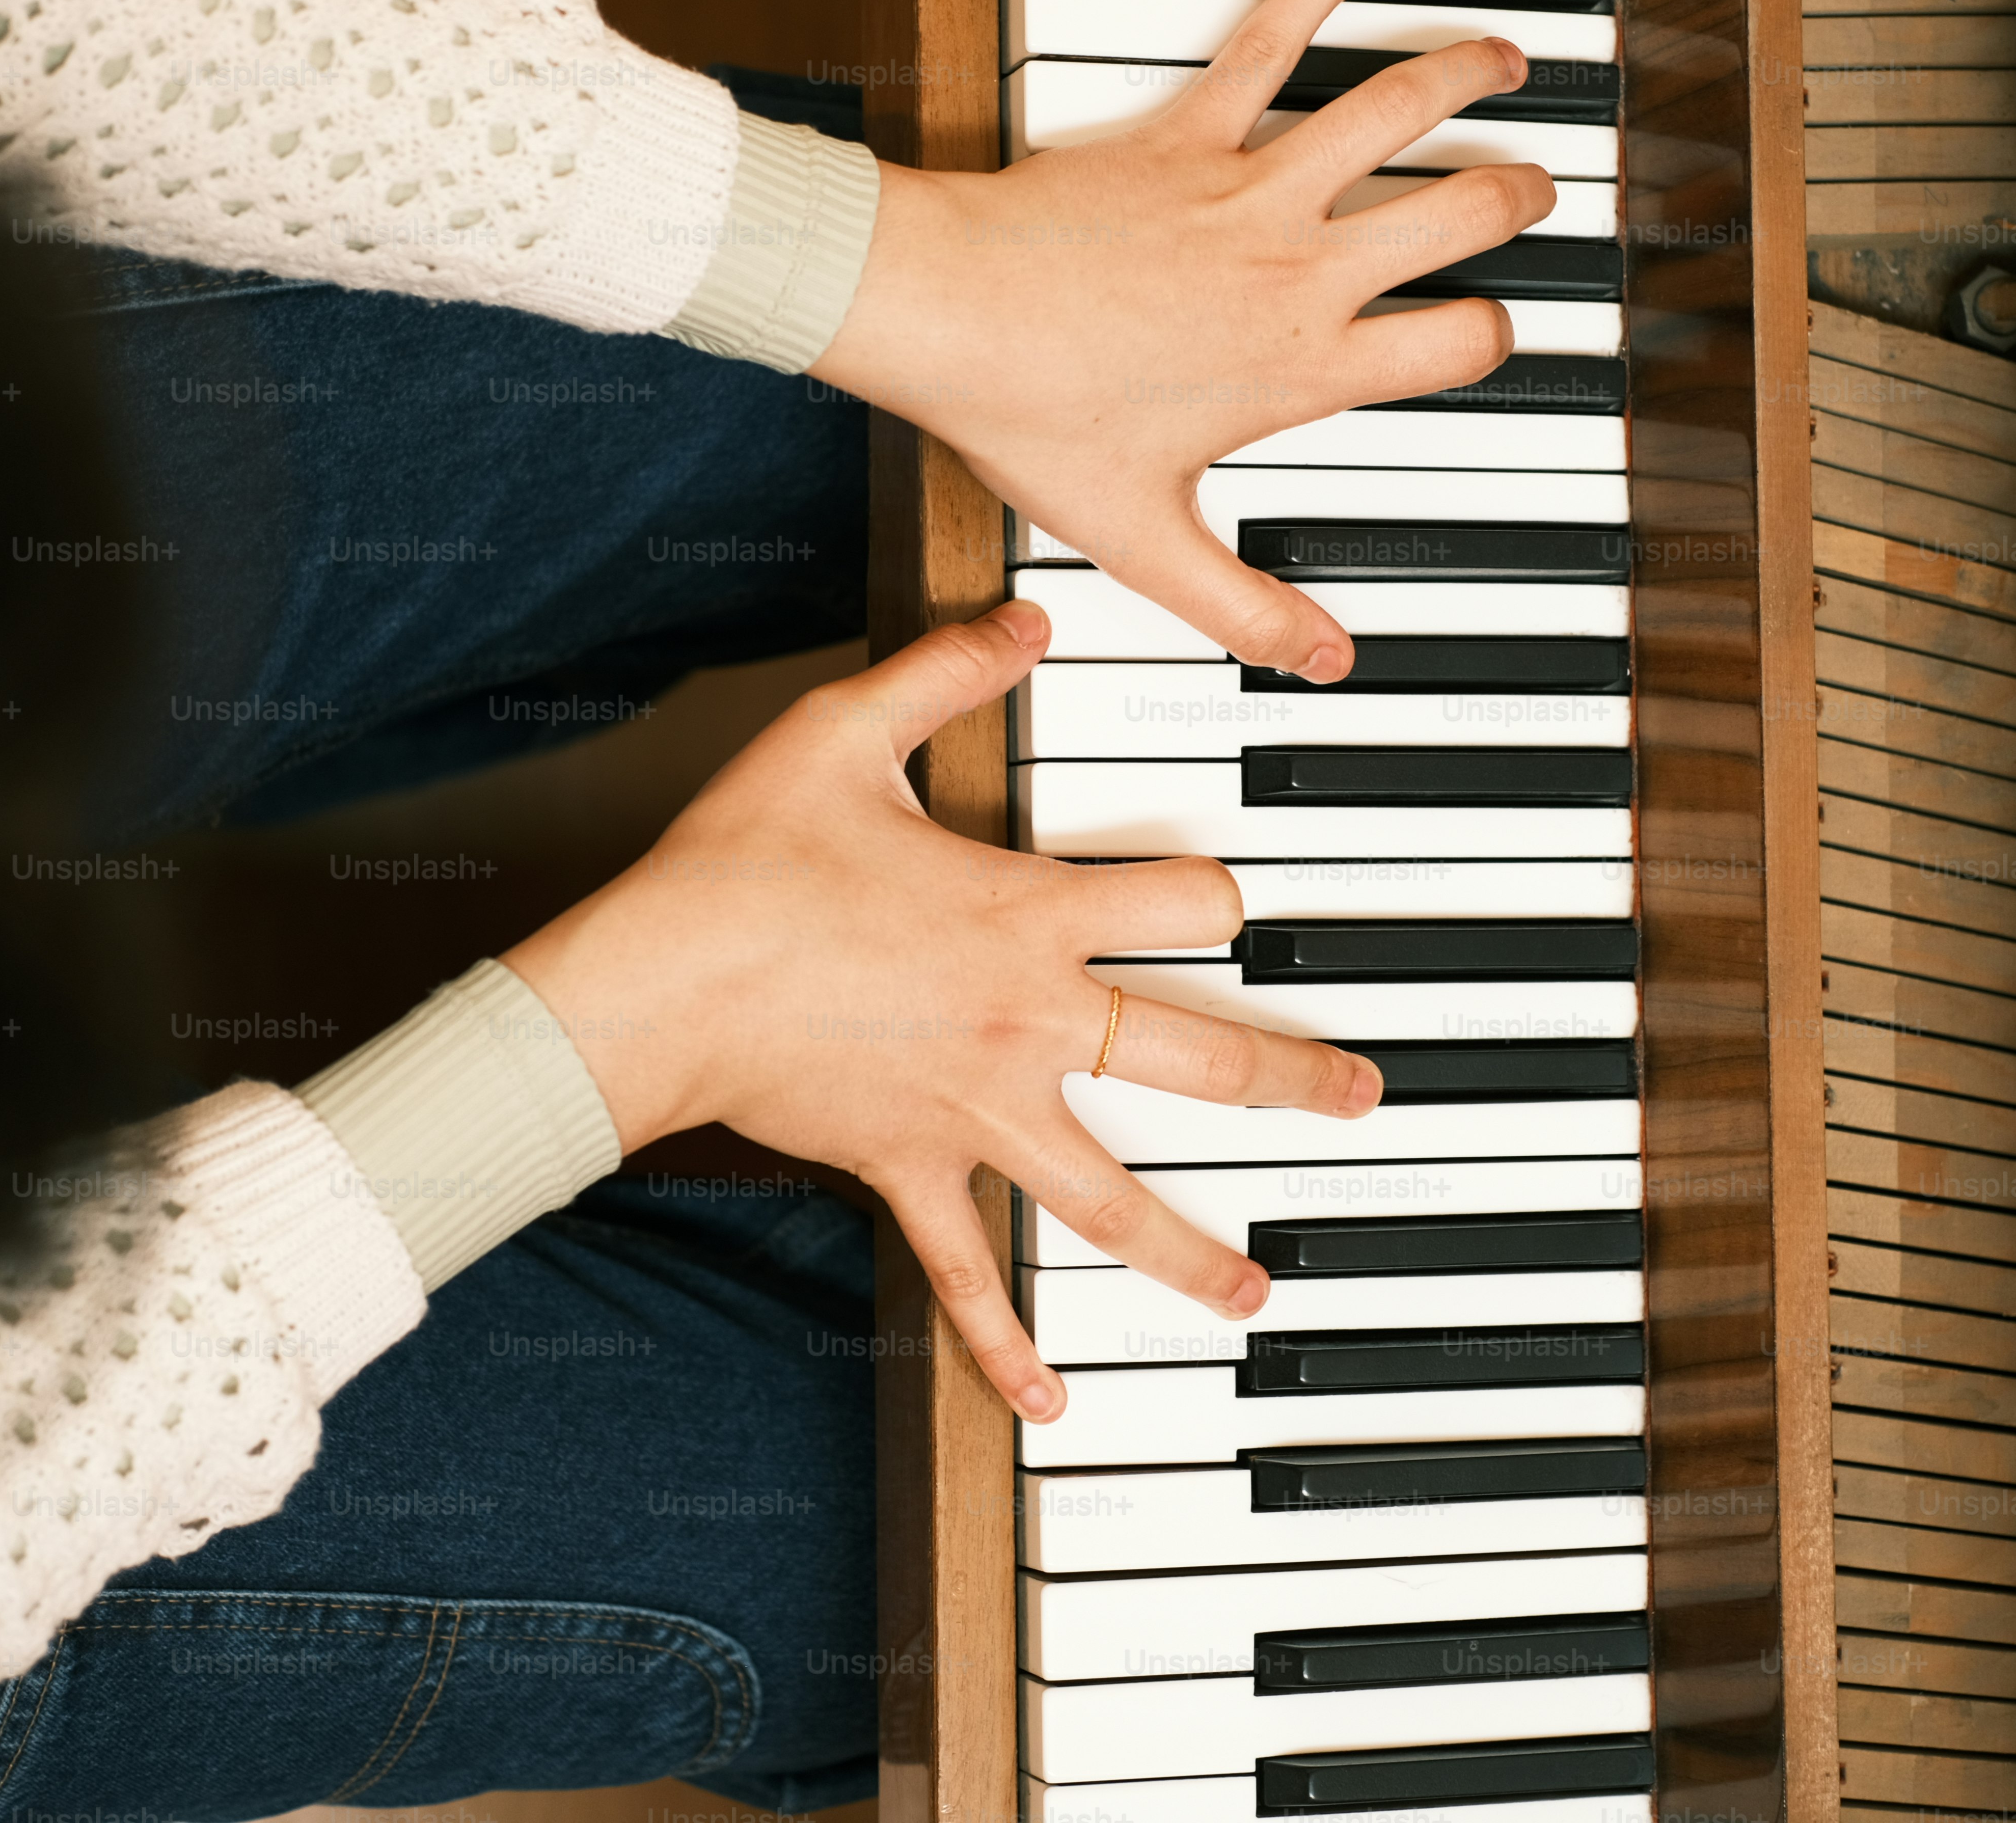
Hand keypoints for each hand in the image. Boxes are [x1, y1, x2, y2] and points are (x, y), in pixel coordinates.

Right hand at [504, 602, 1383, 1419]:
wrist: (656, 979)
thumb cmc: (742, 860)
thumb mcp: (844, 731)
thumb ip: (948, 666)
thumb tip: (1023, 614)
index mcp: (1027, 916)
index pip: (1181, 903)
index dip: (1218, 895)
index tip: (1231, 904)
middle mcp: (1027, 1023)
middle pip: (1196, 1056)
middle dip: (1291, 1078)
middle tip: (1359, 1101)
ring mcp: (974, 1111)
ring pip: (1110, 1197)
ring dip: (1191, 1250)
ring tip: (1255, 1291)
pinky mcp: (908, 1170)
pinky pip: (965, 1273)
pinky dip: (1005, 1346)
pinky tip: (1050, 1401)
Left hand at [805, 0, 1555, 683]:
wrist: (947, 315)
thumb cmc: (1034, 415)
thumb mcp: (1145, 539)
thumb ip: (1243, 606)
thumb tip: (1318, 665)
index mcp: (1302, 363)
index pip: (1455, 344)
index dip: (1493, 339)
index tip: (1492, 334)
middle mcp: (1297, 266)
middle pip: (1456, 208)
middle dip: (1517, 192)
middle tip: (1536, 184)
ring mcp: (1249, 188)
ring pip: (1392, 108)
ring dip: (1459, 76)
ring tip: (1501, 64)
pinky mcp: (1188, 131)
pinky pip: (1268, 44)